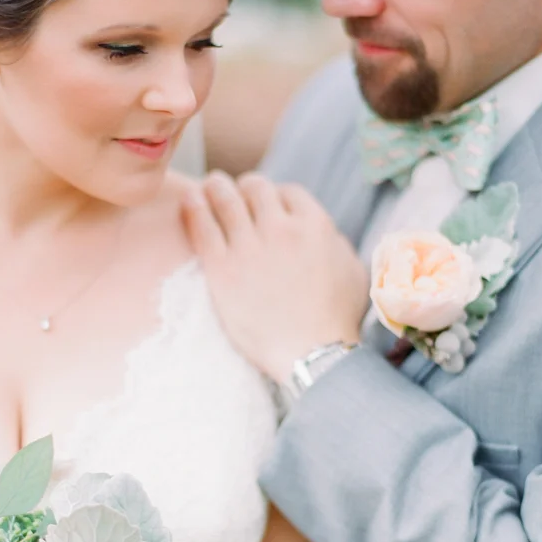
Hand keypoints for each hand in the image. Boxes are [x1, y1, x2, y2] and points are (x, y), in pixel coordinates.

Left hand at [183, 172, 370, 381]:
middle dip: (245, 187)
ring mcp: (249, 247)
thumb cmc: (336, 319)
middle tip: (235, 193)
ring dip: (216, 187)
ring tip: (208, 187)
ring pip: (225, 198)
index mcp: (315, 226)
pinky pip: (201, 225)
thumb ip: (334, 241)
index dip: (276, 196)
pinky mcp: (222, 268)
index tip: (267, 206)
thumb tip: (320, 230)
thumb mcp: (352, 270)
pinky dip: (193, 206)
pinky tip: (189, 199)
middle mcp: (281, 229)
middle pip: (255, 188)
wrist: (311, 354)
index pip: (288, 192)